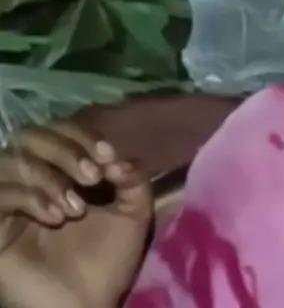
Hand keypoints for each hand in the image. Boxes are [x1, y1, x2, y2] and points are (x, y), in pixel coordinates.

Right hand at [0, 121, 152, 307]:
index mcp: (62, 172)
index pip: (58, 131)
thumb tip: (119, 157)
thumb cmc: (107, 261)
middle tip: (92, 176)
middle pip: (30, 136)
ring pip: (11, 160)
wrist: (87, 306)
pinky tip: (56, 217)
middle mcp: (30, 181)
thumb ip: (133, 179)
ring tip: (76, 208)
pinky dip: (30, 197)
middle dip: (65, 150)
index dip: (82, 135)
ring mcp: (8, 203)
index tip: (108, 156)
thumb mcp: (133, 213)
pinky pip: (0, 195)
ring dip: (49, 176)